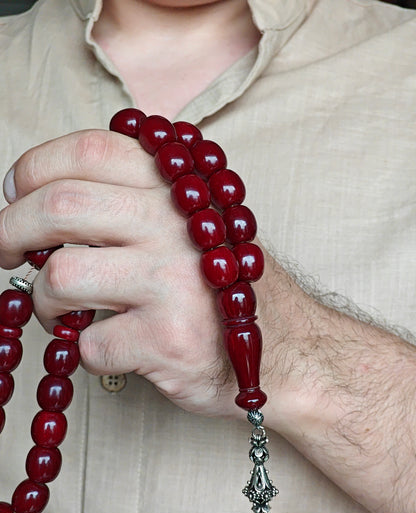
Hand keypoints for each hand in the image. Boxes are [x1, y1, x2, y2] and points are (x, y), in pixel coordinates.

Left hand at [0, 129, 240, 417]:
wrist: (287, 350)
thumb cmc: (224, 286)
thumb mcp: (193, 222)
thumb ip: (135, 197)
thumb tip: (40, 200)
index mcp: (178, 186)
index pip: (85, 151)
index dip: (32, 170)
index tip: (15, 196)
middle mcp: (177, 223)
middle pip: (58, 208)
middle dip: (9, 231)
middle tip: (5, 254)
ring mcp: (175, 281)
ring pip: (62, 276)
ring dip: (45, 302)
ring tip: (62, 312)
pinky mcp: (170, 338)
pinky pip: (91, 343)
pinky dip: (88, 350)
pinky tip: (115, 347)